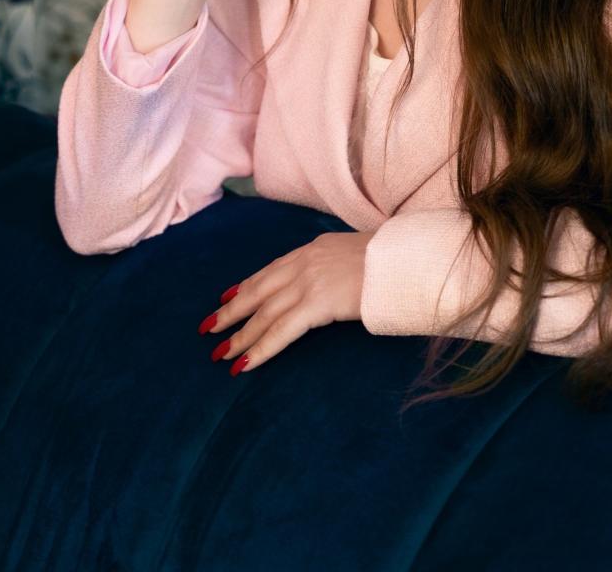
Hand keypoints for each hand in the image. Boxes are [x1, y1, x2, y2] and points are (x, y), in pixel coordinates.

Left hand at [198, 230, 374, 375]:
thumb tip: (332, 279)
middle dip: (230, 312)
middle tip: (207, 328)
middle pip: (257, 290)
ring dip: (239, 336)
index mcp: (312, 249)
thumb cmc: (390, 260)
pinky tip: (244, 362)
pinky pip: (280, 331)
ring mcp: (308, 282)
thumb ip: (335, 264)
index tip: (226, 297)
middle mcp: (304, 263)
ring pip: (263, 313)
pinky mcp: (316, 303)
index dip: (246, 286)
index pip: (270, 270)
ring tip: (219, 353)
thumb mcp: (354, 252)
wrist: (403, 259)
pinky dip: (260, 348)